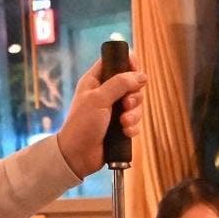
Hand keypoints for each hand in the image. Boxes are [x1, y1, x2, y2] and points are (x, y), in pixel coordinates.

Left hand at [55, 55, 146, 178]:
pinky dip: (132, 127)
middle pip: (131, 84)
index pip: (115, 61)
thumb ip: (120, 84)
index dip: (128, 62)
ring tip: (123, 123)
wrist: (77, 156)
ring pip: (136, 104)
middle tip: (125, 105)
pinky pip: (135, 122)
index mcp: (95, 80)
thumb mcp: (99, 99)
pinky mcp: (119, 126)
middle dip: (134, 96)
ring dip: (134, 114)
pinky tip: (125, 133)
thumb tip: (141, 76)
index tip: (135, 70)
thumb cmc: (81, 125)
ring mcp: (113, 110)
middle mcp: (105, 93)